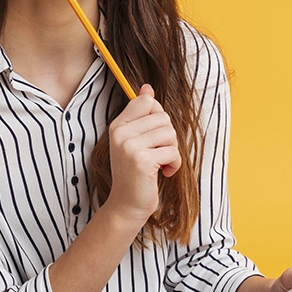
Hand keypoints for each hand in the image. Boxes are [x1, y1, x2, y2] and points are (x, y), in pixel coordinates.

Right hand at [104, 84, 179, 223]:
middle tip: (158, 153)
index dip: (158, 117)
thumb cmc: (136, 173)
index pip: (146, 101)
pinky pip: (172, 151)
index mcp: (118, 125)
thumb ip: (141, 115)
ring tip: (160, 163)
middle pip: (162, 116)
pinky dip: (174, 164)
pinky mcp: (142, 160)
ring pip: (170, 133)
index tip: (153, 136)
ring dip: (172, 150)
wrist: (127, 204)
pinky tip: (164, 173)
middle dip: (168, 136)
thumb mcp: (135, 141)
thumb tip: (147, 87)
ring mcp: (129, 146)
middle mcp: (120, 133)